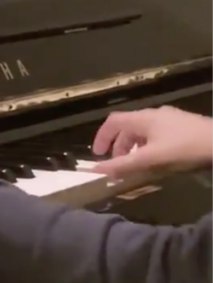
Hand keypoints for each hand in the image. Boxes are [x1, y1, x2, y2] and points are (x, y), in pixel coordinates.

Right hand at [91, 106, 212, 177]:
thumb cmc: (185, 148)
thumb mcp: (152, 159)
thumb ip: (124, 164)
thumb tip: (96, 169)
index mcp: (143, 118)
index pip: (112, 122)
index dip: (101, 137)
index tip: (97, 155)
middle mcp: (153, 113)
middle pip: (127, 126)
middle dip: (118, 145)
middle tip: (119, 164)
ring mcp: (170, 117)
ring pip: (142, 130)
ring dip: (134, 146)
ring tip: (137, 163)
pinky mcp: (183, 124)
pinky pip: (157, 132)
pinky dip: (148, 144)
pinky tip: (159, 157)